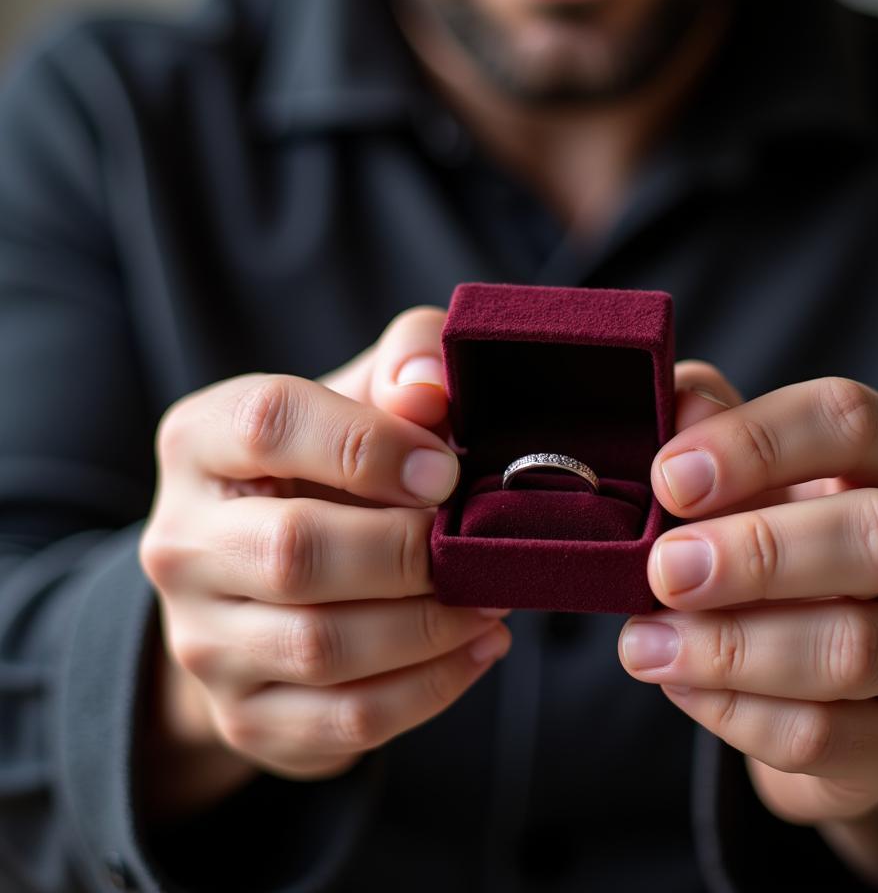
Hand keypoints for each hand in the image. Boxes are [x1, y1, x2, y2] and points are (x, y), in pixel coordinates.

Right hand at [139, 307, 510, 818]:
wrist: (263, 575)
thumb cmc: (328, 466)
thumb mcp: (361, 395)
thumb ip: (405, 362)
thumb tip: (431, 390)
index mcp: (201, 440)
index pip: (271, 423)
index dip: (371, 445)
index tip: (446, 471)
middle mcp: (181, 542)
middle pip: (295, 551)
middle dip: (408, 551)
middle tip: (480, 545)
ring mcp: (201, 640)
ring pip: (323, 647)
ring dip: (433, 623)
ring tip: (493, 594)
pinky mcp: (244, 714)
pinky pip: (346, 719)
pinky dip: (432, 687)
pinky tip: (480, 645)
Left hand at [618, 365, 877, 885]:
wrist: (810, 667)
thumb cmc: (769, 538)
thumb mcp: (744, 473)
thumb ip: (708, 429)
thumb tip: (676, 401)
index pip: (849, 420)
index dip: (755, 442)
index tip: (668, 477)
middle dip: (758, 553)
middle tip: (665, 570)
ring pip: (851, 649)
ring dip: (730, 647)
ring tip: (642, 642)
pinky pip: (823, 735)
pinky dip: (735, 712)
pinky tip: (679, 683)